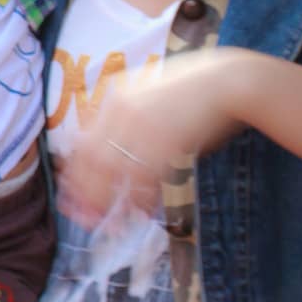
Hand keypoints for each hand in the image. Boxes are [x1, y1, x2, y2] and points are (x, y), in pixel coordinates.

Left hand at [65, 48, 254, 223]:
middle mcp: (123, 112)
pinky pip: (146, 176)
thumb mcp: (149, 92)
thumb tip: (114, 145)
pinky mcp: (168, 140)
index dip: (75, 172)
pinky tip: (142, 211)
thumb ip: (128, 114)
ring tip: (113, 222)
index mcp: (116, 99)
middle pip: (91, 158)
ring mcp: (144, 126)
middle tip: (85, 216)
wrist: (229, 79)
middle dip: (85, 191)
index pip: (82, 141)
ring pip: (114, 171)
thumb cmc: (195, 89)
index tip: (72, 193)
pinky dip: (141, 197)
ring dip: (110, 200)